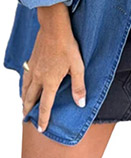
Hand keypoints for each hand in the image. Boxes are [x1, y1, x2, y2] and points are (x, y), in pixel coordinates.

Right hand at [24, 4, 86, 131]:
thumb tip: (80, 103)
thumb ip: (78, 86)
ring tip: (24, 106)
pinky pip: (24, 79)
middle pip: (30, 99)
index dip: (43, 118)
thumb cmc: (67, 46)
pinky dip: (23, 87)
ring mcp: (32, 69)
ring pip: (24, 89)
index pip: (45, 105)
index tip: (41, 128)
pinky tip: (25, 86)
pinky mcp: (30, 61)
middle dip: (29, 111)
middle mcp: (38, 78)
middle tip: (27, 119)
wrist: (53, 29)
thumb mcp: (77, 67)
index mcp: (50, 82)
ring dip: (24, 100)